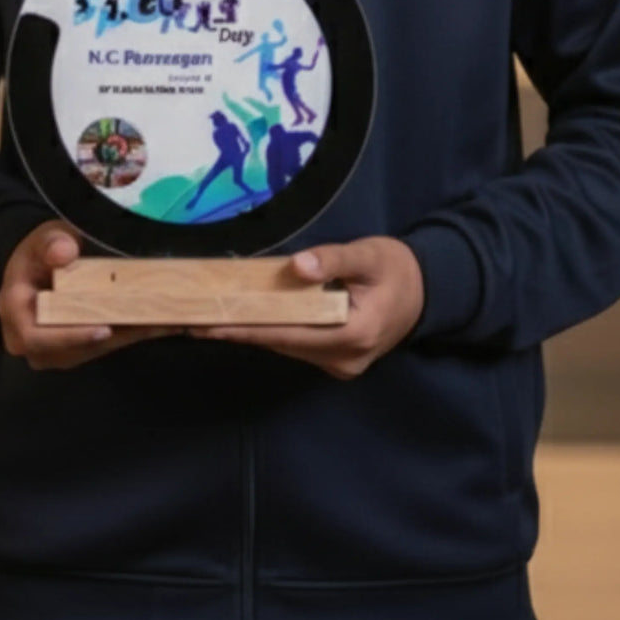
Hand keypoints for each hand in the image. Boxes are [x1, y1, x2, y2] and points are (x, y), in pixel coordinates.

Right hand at [0, 220, 181, 370]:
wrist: (36, 268)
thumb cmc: (39, 253)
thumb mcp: (43, 239)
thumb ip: (51, 242)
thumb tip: (63, 252)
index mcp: (15, 311)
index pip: (35, 336)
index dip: (69, 337)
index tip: (103, 329)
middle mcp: (31, 339)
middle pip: (73, 349)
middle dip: (116, 336)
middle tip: (155, 321)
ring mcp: (55, 350)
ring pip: (95, 350)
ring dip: (131, 335)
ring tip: (168, 320)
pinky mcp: (77, 350)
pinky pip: (106, 346)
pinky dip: (134, 333)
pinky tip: (165, 321)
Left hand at [189, 236, 424, 379]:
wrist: (427, 292)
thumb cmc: (396, 269)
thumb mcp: (369, 255)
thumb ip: (334, 260)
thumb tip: (297, 266)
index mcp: (352, 334)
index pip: (286, 333)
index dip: (244, 328)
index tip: (206, 324)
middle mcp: (343, 359)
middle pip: (281, 343)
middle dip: (237, 330)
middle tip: (192, 320)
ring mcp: (340, 364)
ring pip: (286, 346)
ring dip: (251, 332)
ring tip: (208, 319)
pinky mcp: (337, 360)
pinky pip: (296, 345)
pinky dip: (271, 331)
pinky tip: (244, 320)